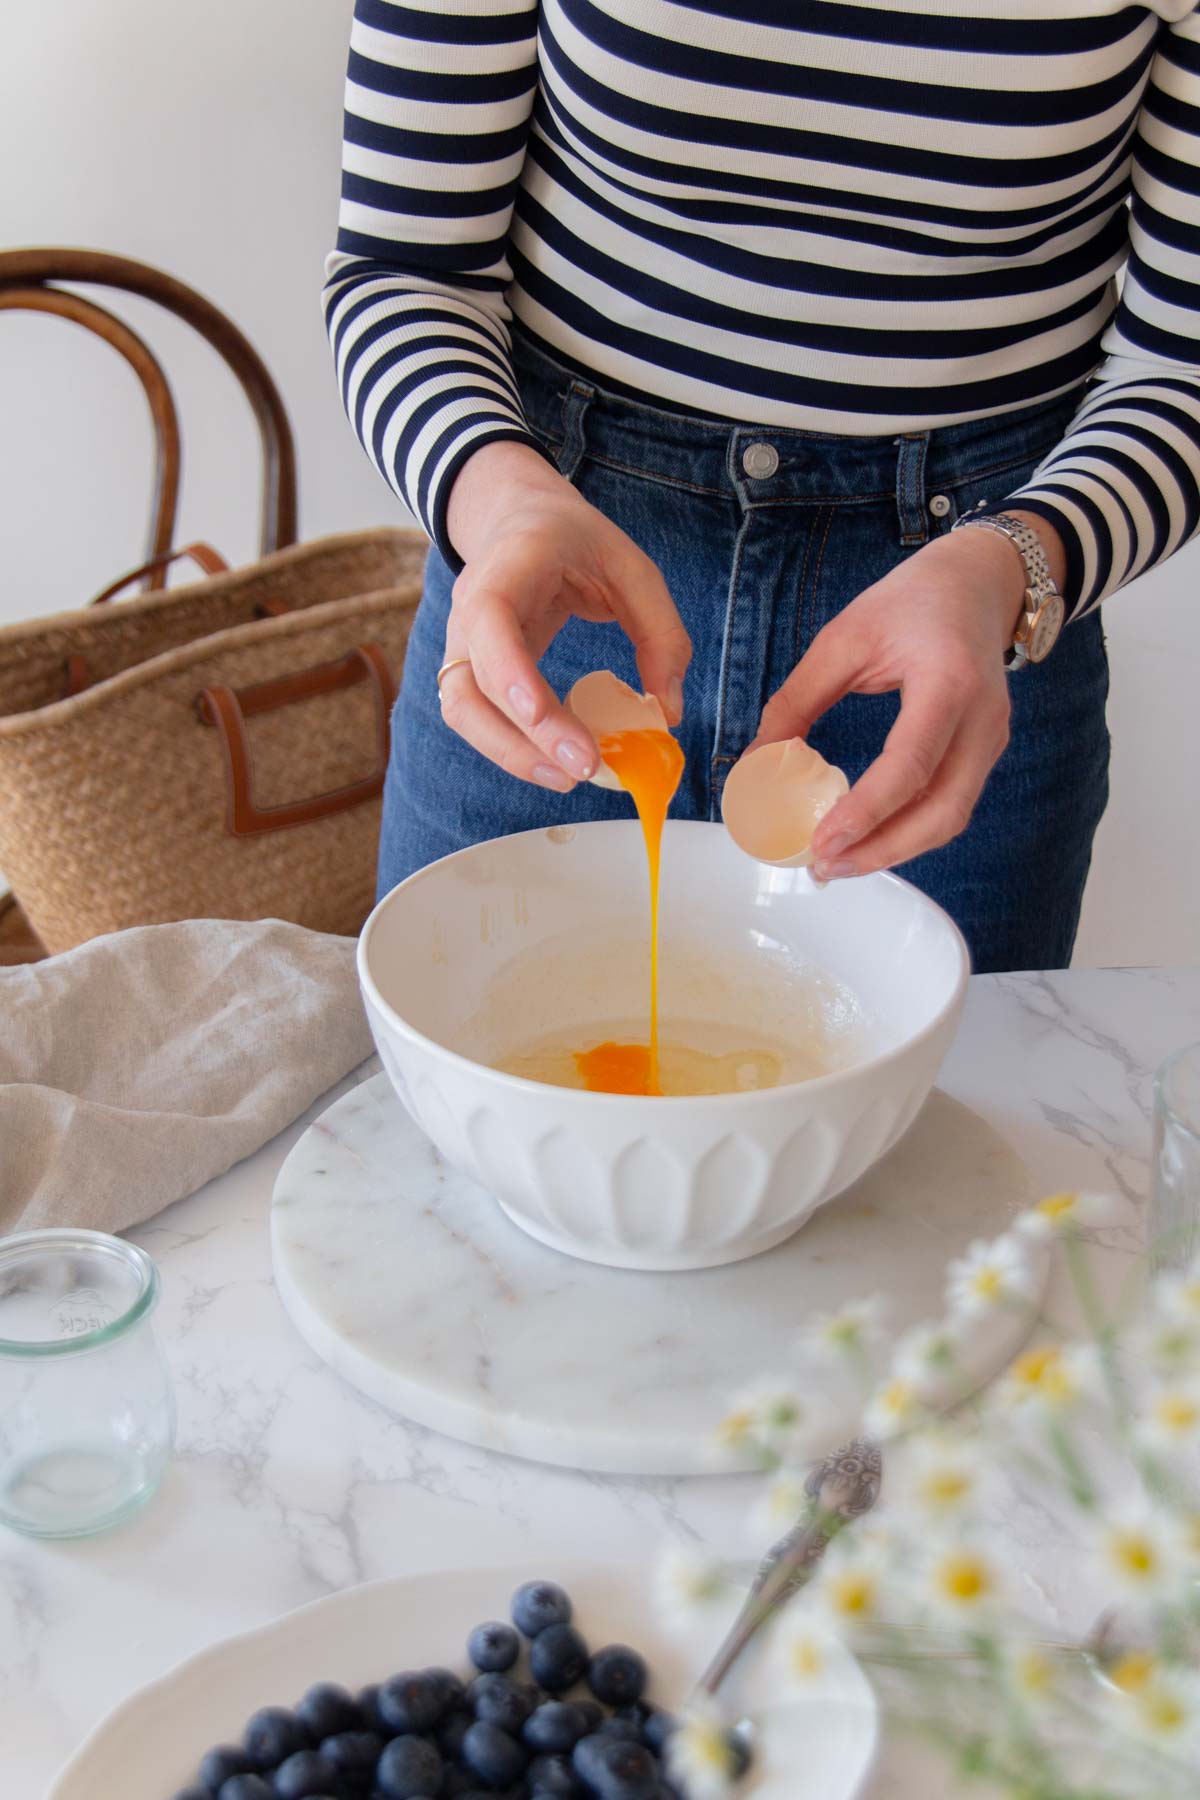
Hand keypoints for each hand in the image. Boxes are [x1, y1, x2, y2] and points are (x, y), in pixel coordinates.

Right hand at [438, 441, 690, 789]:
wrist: (519, 520)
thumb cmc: (577, 542)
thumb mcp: (633, 568)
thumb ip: (660, 634)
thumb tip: (667, 710)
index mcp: (509, 566)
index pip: (490, 618)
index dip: (508, 669)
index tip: (540, 714)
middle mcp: (471, 608)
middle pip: (473, 683)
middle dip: (522, 736)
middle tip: (582, 769)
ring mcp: (463, 642)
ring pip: (462, 710)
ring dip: (509, 753)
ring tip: (568, 778)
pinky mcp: (471, 670)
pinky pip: (476, 717)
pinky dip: (511, 746)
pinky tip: (555, 761)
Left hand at [752, 515, 1065, 877]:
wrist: (979, 581)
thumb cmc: (911, 601)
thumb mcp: (844, 638)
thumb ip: (799, 699)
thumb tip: (757, 758)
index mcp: (947, 681)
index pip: (911, 764)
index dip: (868, 811)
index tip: (823, 841)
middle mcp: (981, 718)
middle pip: (943, 810)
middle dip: (883, 849)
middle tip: (824, 866)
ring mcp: (991, 739)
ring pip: (951, 817)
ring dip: (896, 849)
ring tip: (839, 862)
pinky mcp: (986, 750)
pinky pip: (952, 804)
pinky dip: (911, 830)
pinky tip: (869, 837)